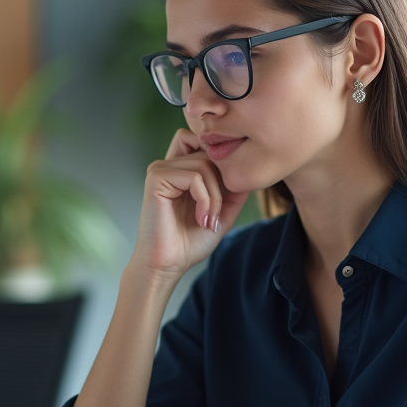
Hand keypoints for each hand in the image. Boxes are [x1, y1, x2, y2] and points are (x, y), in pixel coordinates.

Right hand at [132, 129, 249, 280]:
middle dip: (221, 183)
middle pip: (208, 153)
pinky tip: (201, 218)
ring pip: (204, 165)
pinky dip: (205, 198)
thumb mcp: (220, 214)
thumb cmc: (188, 243)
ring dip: (215, 196)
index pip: (202, 141)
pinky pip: (194, 177)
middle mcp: (167, 166)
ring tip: (208, 219)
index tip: (227, 191)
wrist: (168, 264)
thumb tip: (250, 173)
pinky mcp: (156, 179)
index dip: (219, 161)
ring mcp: (160, 170)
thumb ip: (233, 193)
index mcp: (178, 170)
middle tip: (216, 215)